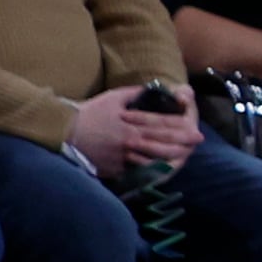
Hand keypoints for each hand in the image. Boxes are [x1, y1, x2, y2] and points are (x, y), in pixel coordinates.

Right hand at [69, 84, 196, 182]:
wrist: (64, 132)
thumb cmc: (89, 113)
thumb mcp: (114, 98)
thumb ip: (135, 94)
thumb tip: (152, 89)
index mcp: (131, 126)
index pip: (161, 126)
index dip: (180, 128)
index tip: (195, 129)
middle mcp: (128, 143)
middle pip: (160, 145)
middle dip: (181, 144)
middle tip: (197, 142)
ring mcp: (121, 158)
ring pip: (149, 161)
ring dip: (168, 160)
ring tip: (184, 158)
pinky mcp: (112, 169)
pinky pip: (132, 171)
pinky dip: (147, 171)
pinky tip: (160, 171)